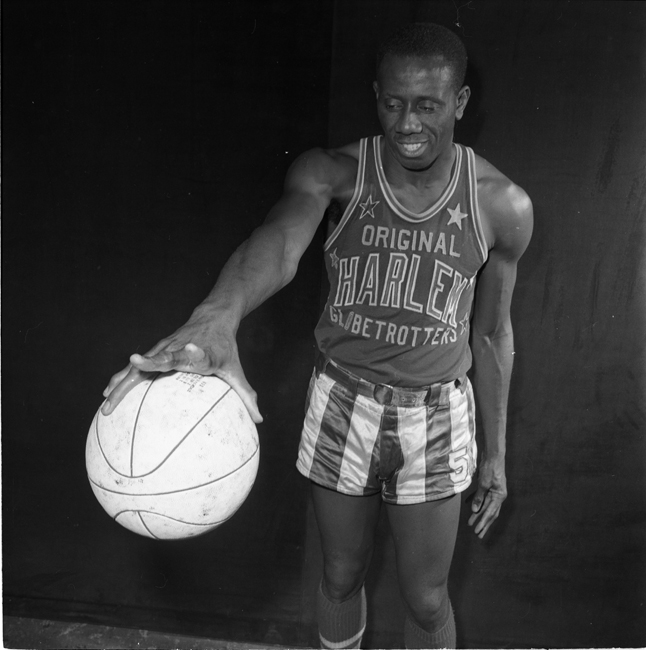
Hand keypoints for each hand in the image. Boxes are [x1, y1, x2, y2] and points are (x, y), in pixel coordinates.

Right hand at [101, 313, 262, 423]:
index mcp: (203, 353)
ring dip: (124, 379)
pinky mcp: (156, 350)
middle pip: (163, 357)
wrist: (212, 319)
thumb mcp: (236, 370)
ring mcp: (165, 347)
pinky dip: (122, 378)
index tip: (191, 348)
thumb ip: (246, 394)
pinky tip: (108, 394)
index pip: (198, 353)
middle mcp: (181, 348)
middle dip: (148, 363)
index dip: (194, 352)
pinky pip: (136, 368)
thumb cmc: (224, 349)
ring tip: (107, 400)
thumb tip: (259, 419)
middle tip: (133, 366)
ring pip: (142, 364)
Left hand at [467, 455, 506, 538]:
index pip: (490, 513)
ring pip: (486, 506)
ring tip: (471, 523)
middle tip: (477, 534)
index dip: (483, 523)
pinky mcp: (490, 487)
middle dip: (483, 523)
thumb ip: (479, 497)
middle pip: (490, 513)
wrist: (494, 455)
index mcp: (499, 496)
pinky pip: (483, 498)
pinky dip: (477, 502)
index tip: (477, 531)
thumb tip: (475, 510)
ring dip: (479, 514)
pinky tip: (469, 506)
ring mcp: (495, 491)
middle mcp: (498, 496)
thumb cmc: (490, 468)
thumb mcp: (483, 483)